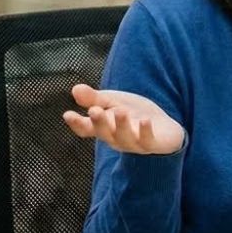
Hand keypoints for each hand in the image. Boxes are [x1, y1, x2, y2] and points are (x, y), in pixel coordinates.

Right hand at [62, 83, 184, 154]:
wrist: (164, 127)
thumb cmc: (134, 114)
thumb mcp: (114, 102)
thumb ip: (95, 98)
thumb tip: (75, 89)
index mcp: (104, 128)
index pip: (86, 129)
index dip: (76, 123)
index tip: (68, 114)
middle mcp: (115, 138)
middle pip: (104, 133)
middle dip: (99, 122)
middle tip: (94, 110)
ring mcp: (133, 143)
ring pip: (124, 138)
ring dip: (121, 125)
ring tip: (121, 111)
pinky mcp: (151, 144)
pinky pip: (147, 141)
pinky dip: (145, 131)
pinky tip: (145, 120)